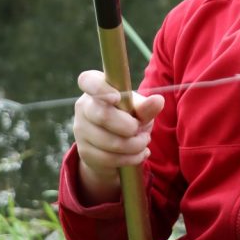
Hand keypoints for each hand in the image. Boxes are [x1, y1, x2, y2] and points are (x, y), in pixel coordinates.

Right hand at [72, 70, 164, 201]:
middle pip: (102, 115)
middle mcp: (84, 107)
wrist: (114, 148)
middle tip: (140, 129)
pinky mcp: (84, 151)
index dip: (99, 88)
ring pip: (109, 141)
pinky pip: (109, 158)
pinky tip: (139, 154)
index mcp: (96, 88)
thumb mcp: (139, 110)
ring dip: (134, 145)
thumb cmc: (128, 118)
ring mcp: (81, 129)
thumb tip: (158, 100)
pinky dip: (131, 158)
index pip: (87, 80)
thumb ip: (146, 107)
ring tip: (143, 141)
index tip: (117, 98)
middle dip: (129, 126)